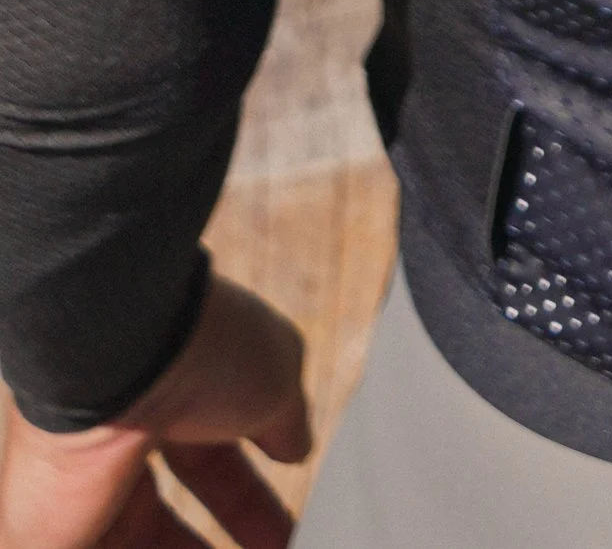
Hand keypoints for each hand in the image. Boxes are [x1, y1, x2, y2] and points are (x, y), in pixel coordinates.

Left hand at [0, 275, 308, 548]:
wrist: (126, 350)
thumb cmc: (203, 346)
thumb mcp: (276, 374)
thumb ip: (284, 419)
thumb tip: (295, 445)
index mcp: (171, 397)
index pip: (213, 464)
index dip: (249, 504)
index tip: (283, 535)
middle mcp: (121, 441)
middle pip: (166, 520)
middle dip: (210, 548)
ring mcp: (83, 489)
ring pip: (132, 544)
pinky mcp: (52, 529)